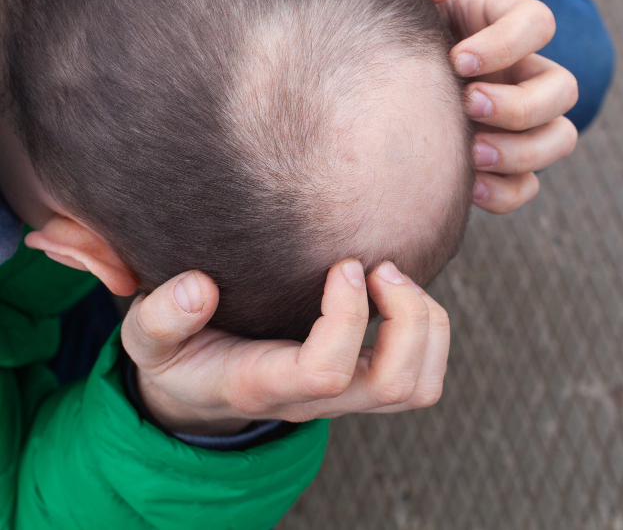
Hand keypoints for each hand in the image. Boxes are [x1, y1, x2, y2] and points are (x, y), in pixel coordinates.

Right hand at [120, 259, 448, 434]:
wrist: (201, 391)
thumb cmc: (180, 355)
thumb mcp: (149, 339)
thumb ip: (160, 317)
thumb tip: (198, 288)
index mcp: (264, 384)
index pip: (325, 372)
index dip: (347, 317)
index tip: (343, 265)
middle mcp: (317, 399)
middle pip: (393, 384)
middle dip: (406, 317)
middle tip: (381, 265)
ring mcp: (347, 397)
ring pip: (418, 386)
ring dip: (425, 324)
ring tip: (393, 275)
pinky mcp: (366, 384)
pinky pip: (423, 376)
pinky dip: (430, 329)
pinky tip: (396, 290)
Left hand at [365, 0, 578, 213]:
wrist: (362, 68)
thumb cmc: (384, 14)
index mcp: (501, 22)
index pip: (538, 23)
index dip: (508, 43)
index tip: (457, 58)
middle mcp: (519, 72)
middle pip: (563, 89)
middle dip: (521, 105)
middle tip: (468, 106)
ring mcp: (514, 120)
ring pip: (559, 139)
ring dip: (522, 152)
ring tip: (470, 153)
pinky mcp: (498, 162)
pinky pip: (526, 187)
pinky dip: (504, 192)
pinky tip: (464, 185)